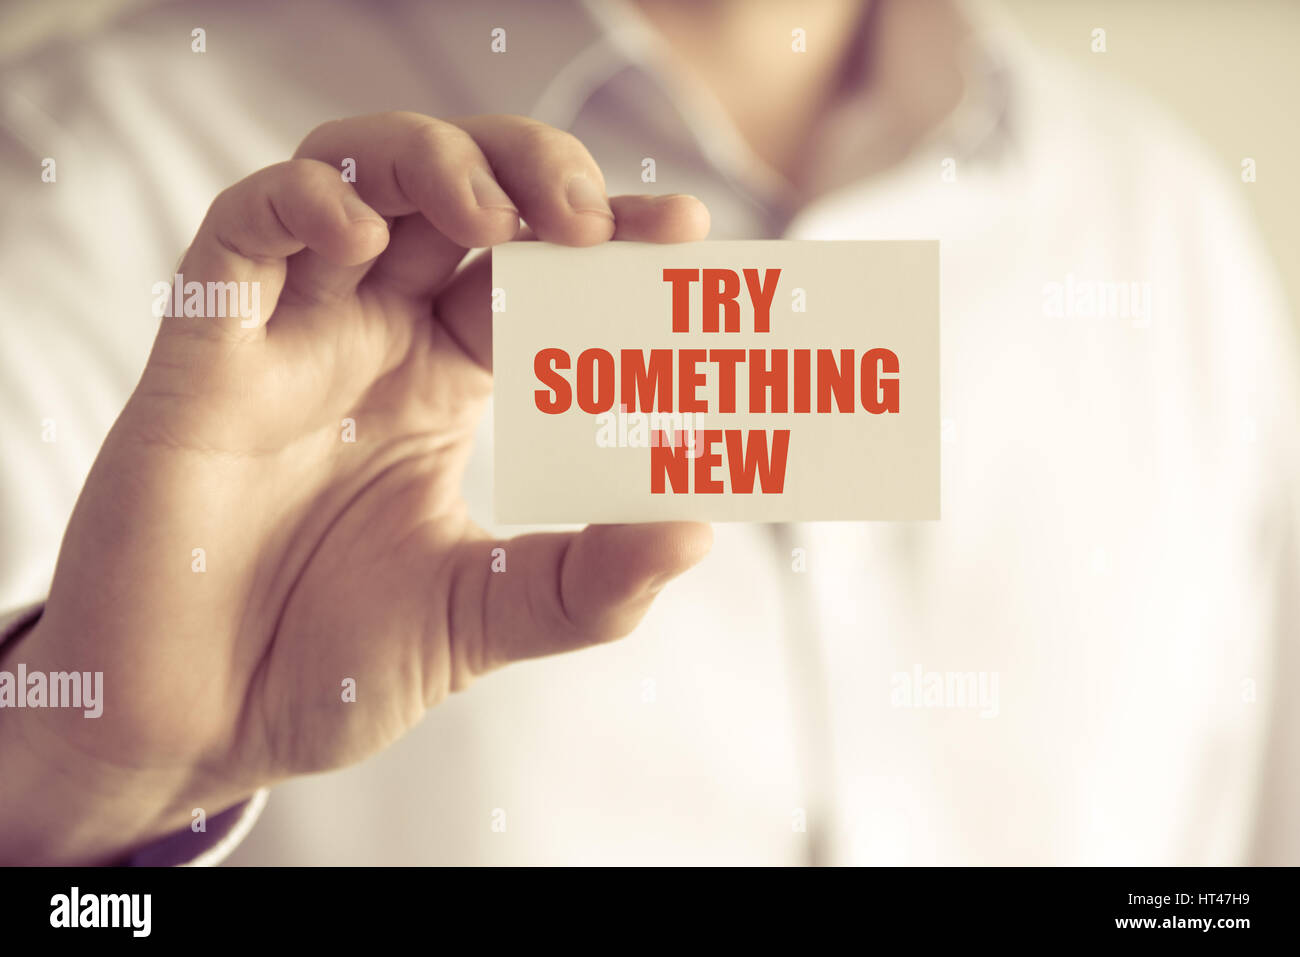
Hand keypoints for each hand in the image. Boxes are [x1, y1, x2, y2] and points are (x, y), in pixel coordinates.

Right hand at [0, 112, 711, 863]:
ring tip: (497, 217)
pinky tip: (362, 246)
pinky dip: (303, 207)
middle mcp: (371, 340)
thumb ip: (591, 582)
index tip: (686, 229)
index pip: (532, 269)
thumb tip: (700, 528)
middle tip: (594, 217)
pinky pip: (240, 233)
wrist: (199, 728)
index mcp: (441, 382)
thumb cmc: (332, 666)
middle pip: (452, 190)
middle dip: (530, 170)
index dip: (606, 235)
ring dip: (431, 162)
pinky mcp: (202, 355)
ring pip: (350, 173)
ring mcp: (288, 337)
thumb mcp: (486, 617)